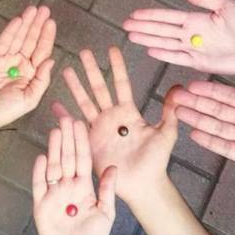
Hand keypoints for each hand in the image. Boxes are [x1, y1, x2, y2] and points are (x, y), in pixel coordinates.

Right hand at [0, 5, 55, 130]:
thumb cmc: (7, 111)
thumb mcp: (30, 99)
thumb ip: (42, 80)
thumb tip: (51, 61)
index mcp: (32, 73)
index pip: (42, 51)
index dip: (47, 36)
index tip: (51, 22)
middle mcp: (21, 63)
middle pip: (31, 40)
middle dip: (37, 25)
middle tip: (44, 9)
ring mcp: (7, 60)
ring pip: (18, 38)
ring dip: (25, 23)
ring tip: (32, 10)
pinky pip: (3, 42)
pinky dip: (10, 31)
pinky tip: (17, 21)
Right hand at [32, 118, 116, 234]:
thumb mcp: (105, 212)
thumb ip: (107, 189)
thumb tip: (113, 167)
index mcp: (84, 186)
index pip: (82, 159)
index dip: (81, 141)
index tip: (80, 123)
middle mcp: (67, 186)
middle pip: (67, 158)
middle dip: (67, 139)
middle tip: (66, 118)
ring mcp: (53, 194)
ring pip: (53, 167)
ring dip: (54, 149)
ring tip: (55, 131)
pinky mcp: (41, 205)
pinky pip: (39, 185)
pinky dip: (39, 172)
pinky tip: (41, 157)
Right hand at [54, 46, 177, 207]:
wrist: (142, 185)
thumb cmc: (156, 161)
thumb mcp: (166, 134)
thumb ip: (170, 111)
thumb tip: (179, 87)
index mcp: (129, 113)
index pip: (121, 84)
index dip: (117, 67)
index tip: (112, 49)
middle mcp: (112, 118)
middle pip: (99, 89)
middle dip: (91, 70)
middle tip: (84, 51)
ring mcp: (99, 129)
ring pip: (85, 102)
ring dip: (75, 86)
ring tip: (66, 69)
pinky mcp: (89, 143)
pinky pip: (75, 126)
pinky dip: (64, 116)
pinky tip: (55, 104)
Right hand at [124, 0, 234, 73]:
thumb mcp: (224, 5)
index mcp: (196, 18)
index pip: (168, 16)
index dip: (151, 15)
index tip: (134, 13)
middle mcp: (191, 34)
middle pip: (162, 30)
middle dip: (143, 27)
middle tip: (125, 25)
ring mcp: (193, 48)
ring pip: (165, 43)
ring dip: (148, 40)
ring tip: (131, 37)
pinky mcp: (199, 62)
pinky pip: (177, 57)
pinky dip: (164, 54)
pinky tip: (150, 50)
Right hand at [174, 80, 234, 188]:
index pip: (230, 97)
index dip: (211, 91)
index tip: (192, 84)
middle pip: (218, 111)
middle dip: (197, 103)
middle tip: (176, 96)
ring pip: (218, 128)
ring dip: (198, 120)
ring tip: (179, 112)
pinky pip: (227, 149)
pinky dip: (211, 142)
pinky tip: (194, 134)